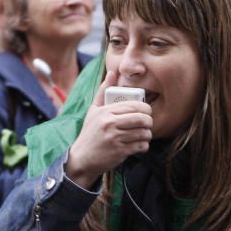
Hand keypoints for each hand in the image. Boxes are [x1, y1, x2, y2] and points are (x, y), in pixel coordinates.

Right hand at [65, 70, 151, 188]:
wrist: (82, 158)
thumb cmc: (90, 133)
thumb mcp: (93, 110)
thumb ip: (103, 91)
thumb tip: (112, 72)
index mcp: (106, 111)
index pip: (134, 105)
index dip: (145, 108)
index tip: (146, 112)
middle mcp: (110, 124)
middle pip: (142, 118)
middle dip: (149, 121)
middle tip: (147, 124)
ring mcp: (115, 138)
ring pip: (143, 133)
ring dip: (147, 134)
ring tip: (143, 134)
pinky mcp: (120, 152)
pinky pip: (141, 146)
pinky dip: (143, 146)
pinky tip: (138, 145)